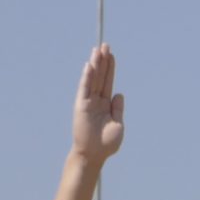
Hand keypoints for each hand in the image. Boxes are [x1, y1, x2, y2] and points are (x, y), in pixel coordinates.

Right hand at [71, 44, 125, 165]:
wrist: (94, 155)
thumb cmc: (106, 144)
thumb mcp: (118, 125)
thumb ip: (118, 109)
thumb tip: (119, 93)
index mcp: (106, 104)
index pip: (108, 81)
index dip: (110, 68)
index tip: (111, 54)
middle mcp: (97, 100)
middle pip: (101, 76)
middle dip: (103, 61)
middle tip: (105, 45)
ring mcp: (88, 102)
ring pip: (93, 79)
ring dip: (95, 64)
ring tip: (98, 50)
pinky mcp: (81, 106)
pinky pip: (84, 89)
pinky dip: (87, 78)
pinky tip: (89, 66)